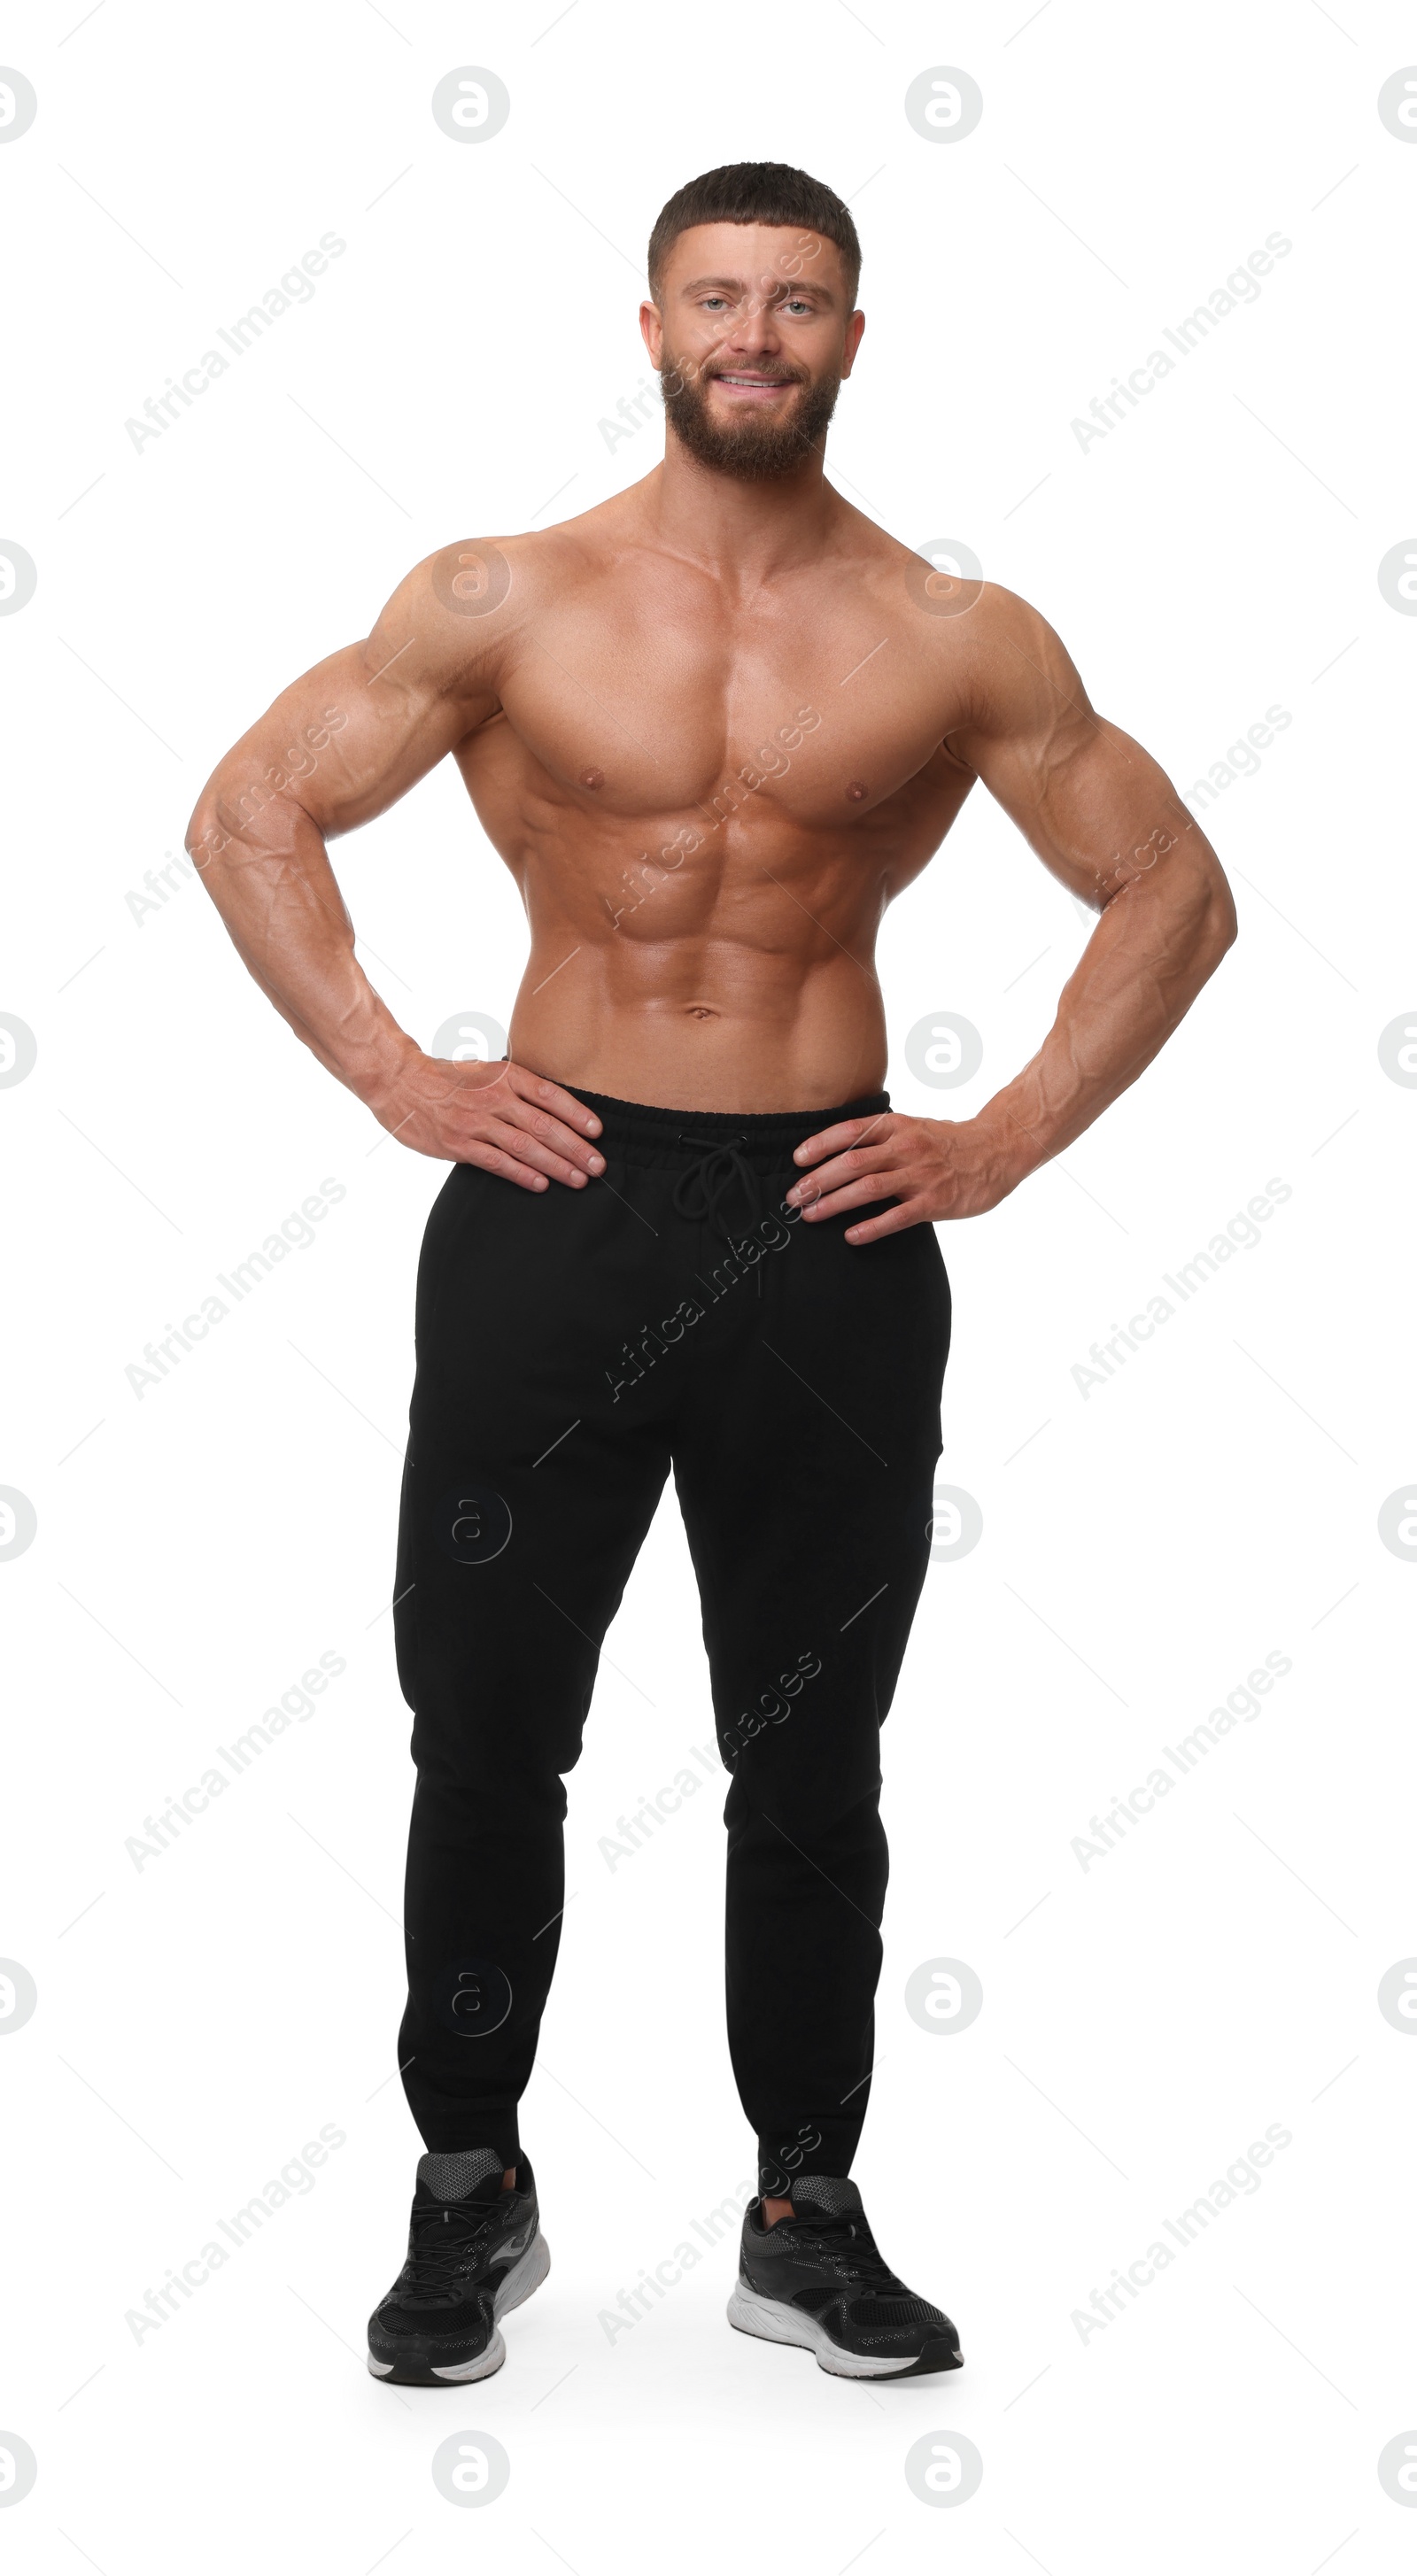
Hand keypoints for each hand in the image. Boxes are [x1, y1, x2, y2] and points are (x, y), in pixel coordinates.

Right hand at [373, 1053, 603, 1187]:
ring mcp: (475, 1122)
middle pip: (544, 1125)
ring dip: (556, 1165)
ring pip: (525, 1146)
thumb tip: (553, 1110)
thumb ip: (515, 1087)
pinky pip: (496, 1162)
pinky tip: (540, 1185)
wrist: (400, 1081)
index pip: (550, 1095)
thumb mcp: (486, 1071)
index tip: (598, 1132)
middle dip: (575, 1148)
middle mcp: (493, 1097)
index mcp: (504, 1075)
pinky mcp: (458, 1144)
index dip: (577, 1114)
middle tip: (598, 1165)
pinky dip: (521, 1174)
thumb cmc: (447, 1078)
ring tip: (579, 1179)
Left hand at [785, 1111, 1022, 1242]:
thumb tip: (837, 1153)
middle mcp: (906, 1147)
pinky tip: (852, 1236)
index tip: (796, 1160)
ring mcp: (920, 1174)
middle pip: (852, 1162)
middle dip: (818, 1180)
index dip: (819, 1145)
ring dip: (835, 1203)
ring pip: (868, 1188)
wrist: (996, 1150)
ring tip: (811, 1215)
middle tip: (793, 1196)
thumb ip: (881, 1138)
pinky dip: (871, 1227)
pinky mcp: (935, 1201)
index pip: (850, 1132)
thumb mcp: (913, 1128)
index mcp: (897, 1126)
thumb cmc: (948, 1143)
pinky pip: (897, 1216)